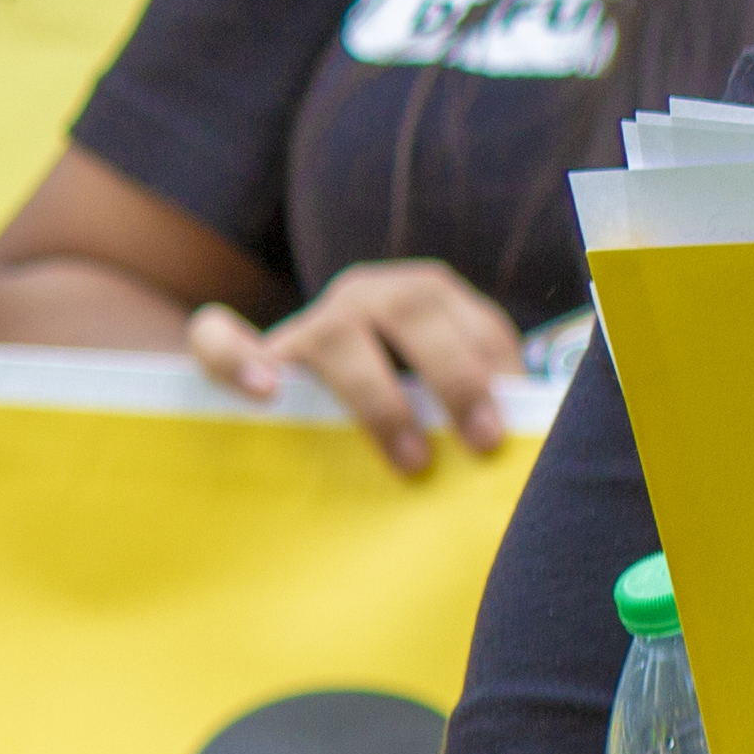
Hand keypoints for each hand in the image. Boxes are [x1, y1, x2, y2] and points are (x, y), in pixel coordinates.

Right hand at [191, 262, 526, 477]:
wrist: (334, 388)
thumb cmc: (418, 403)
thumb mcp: (460, 390)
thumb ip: (489, 395)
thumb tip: (536, 447)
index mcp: (429, 298)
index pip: (474, 319)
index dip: (498, 370)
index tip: (511, 430)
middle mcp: (369, 296)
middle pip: (411, 308)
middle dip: (455, 376)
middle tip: (480, 444)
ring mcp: (311, 321)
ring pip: (334, 334)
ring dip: (378, 398)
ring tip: (410, 457)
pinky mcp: (255, 354)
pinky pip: (217, 339)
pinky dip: (232, 356)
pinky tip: (265, 393)